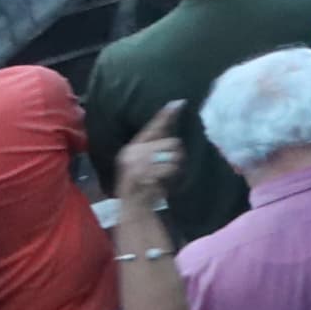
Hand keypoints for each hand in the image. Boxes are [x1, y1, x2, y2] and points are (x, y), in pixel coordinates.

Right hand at [111, 102, 186, 220]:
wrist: (133, 206)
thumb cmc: (143, 183)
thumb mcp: (145, 162)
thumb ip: (155, 146)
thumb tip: (171, 126)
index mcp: (131, 148)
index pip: (152, 128)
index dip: (166, 116)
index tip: (179, 103)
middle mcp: (132, 153)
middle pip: (170, 142)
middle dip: (175, 154)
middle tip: (168, 166)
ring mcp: (137, 164)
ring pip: (173, 154)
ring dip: (175, 165)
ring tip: (165, 174)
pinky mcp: (145, 174)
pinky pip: (170, 167)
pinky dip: (171, 174)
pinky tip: (162, 181)